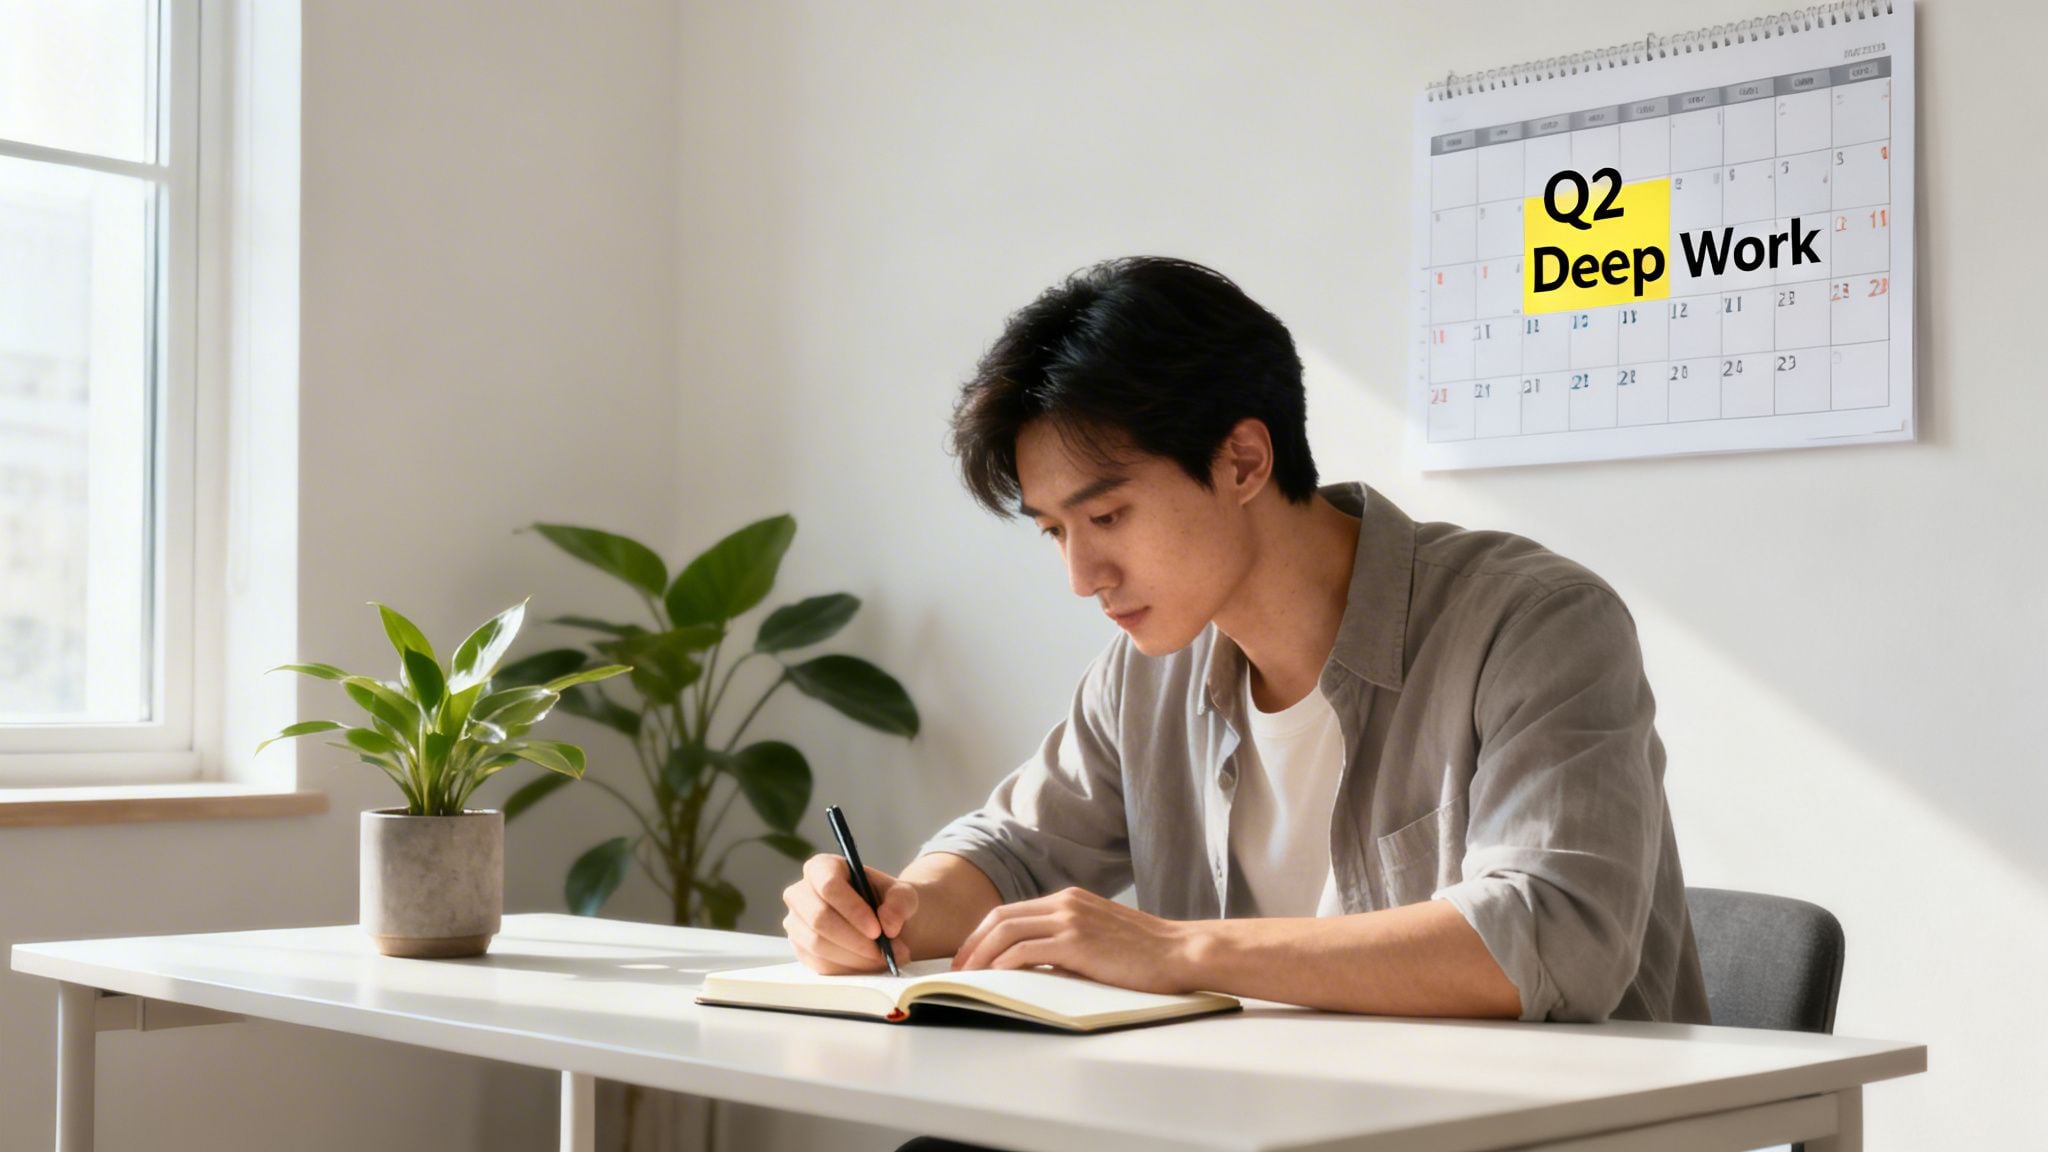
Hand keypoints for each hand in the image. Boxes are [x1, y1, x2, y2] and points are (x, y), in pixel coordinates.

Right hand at [782, 854, 916, 973]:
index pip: (829, 885)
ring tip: (885, 959)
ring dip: (855, 958)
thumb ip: (900, 902)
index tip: (877, 930)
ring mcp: (796, 923)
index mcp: (823, 867)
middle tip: (884, 951)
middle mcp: (801, 893)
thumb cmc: (887, 903)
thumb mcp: (903, 895)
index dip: (852, 909)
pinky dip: (849, 969)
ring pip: (819, 945)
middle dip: (855, 940)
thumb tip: (888, 924)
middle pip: (819, 918)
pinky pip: (820, 964)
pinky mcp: (801, 950)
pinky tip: (870, 965)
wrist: (883, 924)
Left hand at [951, 886, 1198, 994]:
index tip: (969, 956)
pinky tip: (994, 978)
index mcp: (1069, 899)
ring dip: (980, 955)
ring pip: (1006, 931)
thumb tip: (1033, 963)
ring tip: (968, 977)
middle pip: (1000, 917)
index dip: (982, 933)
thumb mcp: (1099, 936)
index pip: (1010, 911)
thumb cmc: (1145, 952)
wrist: (1179, 952)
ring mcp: (1070, 920)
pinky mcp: (1077, 942)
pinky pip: (1026, 950)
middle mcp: (1065, 903)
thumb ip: (1066, 941)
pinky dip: (1003, 963)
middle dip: (972, 944)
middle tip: (958, 970)